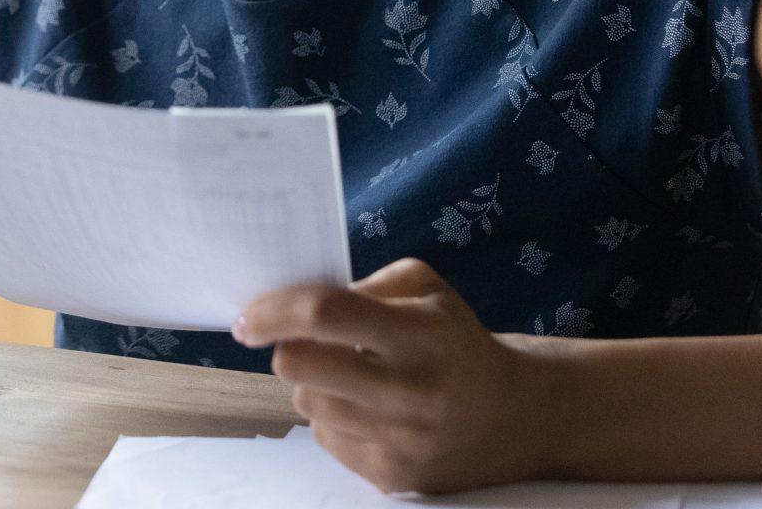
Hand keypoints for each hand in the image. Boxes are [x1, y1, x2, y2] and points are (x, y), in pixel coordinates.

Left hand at [234, 258, 544, 494]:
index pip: (327, 315)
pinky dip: (335, 419)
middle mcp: (411, 391)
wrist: (513, 416)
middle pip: (299, 368)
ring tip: (351, 377)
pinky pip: (327, 439)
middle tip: (303, 343)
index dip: (276, 311)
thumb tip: (297, 303)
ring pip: (308, 404)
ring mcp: (400, 441)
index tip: (248, 316)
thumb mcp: (426, 290)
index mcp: (420, 334)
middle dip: (288, 349)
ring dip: (314, 385)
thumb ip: (365, 285)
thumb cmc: (456, 341)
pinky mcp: (392, 476)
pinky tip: (368, 411)